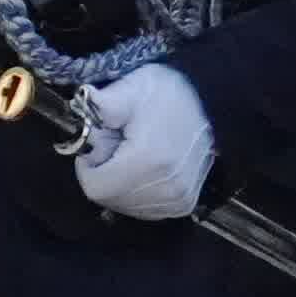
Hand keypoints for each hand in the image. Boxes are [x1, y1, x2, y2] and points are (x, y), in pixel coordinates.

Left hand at [69, 61, 215, 220]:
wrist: (212, 101)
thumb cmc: (168, 94)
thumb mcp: (133, 87)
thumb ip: (102, 104)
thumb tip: (83, 108)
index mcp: (149, 160)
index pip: (96, 187)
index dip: (88, 166)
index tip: (99, 145)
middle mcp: (167, 187)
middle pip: (110, 198)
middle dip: (105, 173)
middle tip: (118, 146)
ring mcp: (178, 199)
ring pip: (126, 206)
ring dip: (120, 183)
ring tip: (134, 155)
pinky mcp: (183, 204)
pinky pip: (144, 208)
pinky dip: (136, 192)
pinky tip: (145, 168)